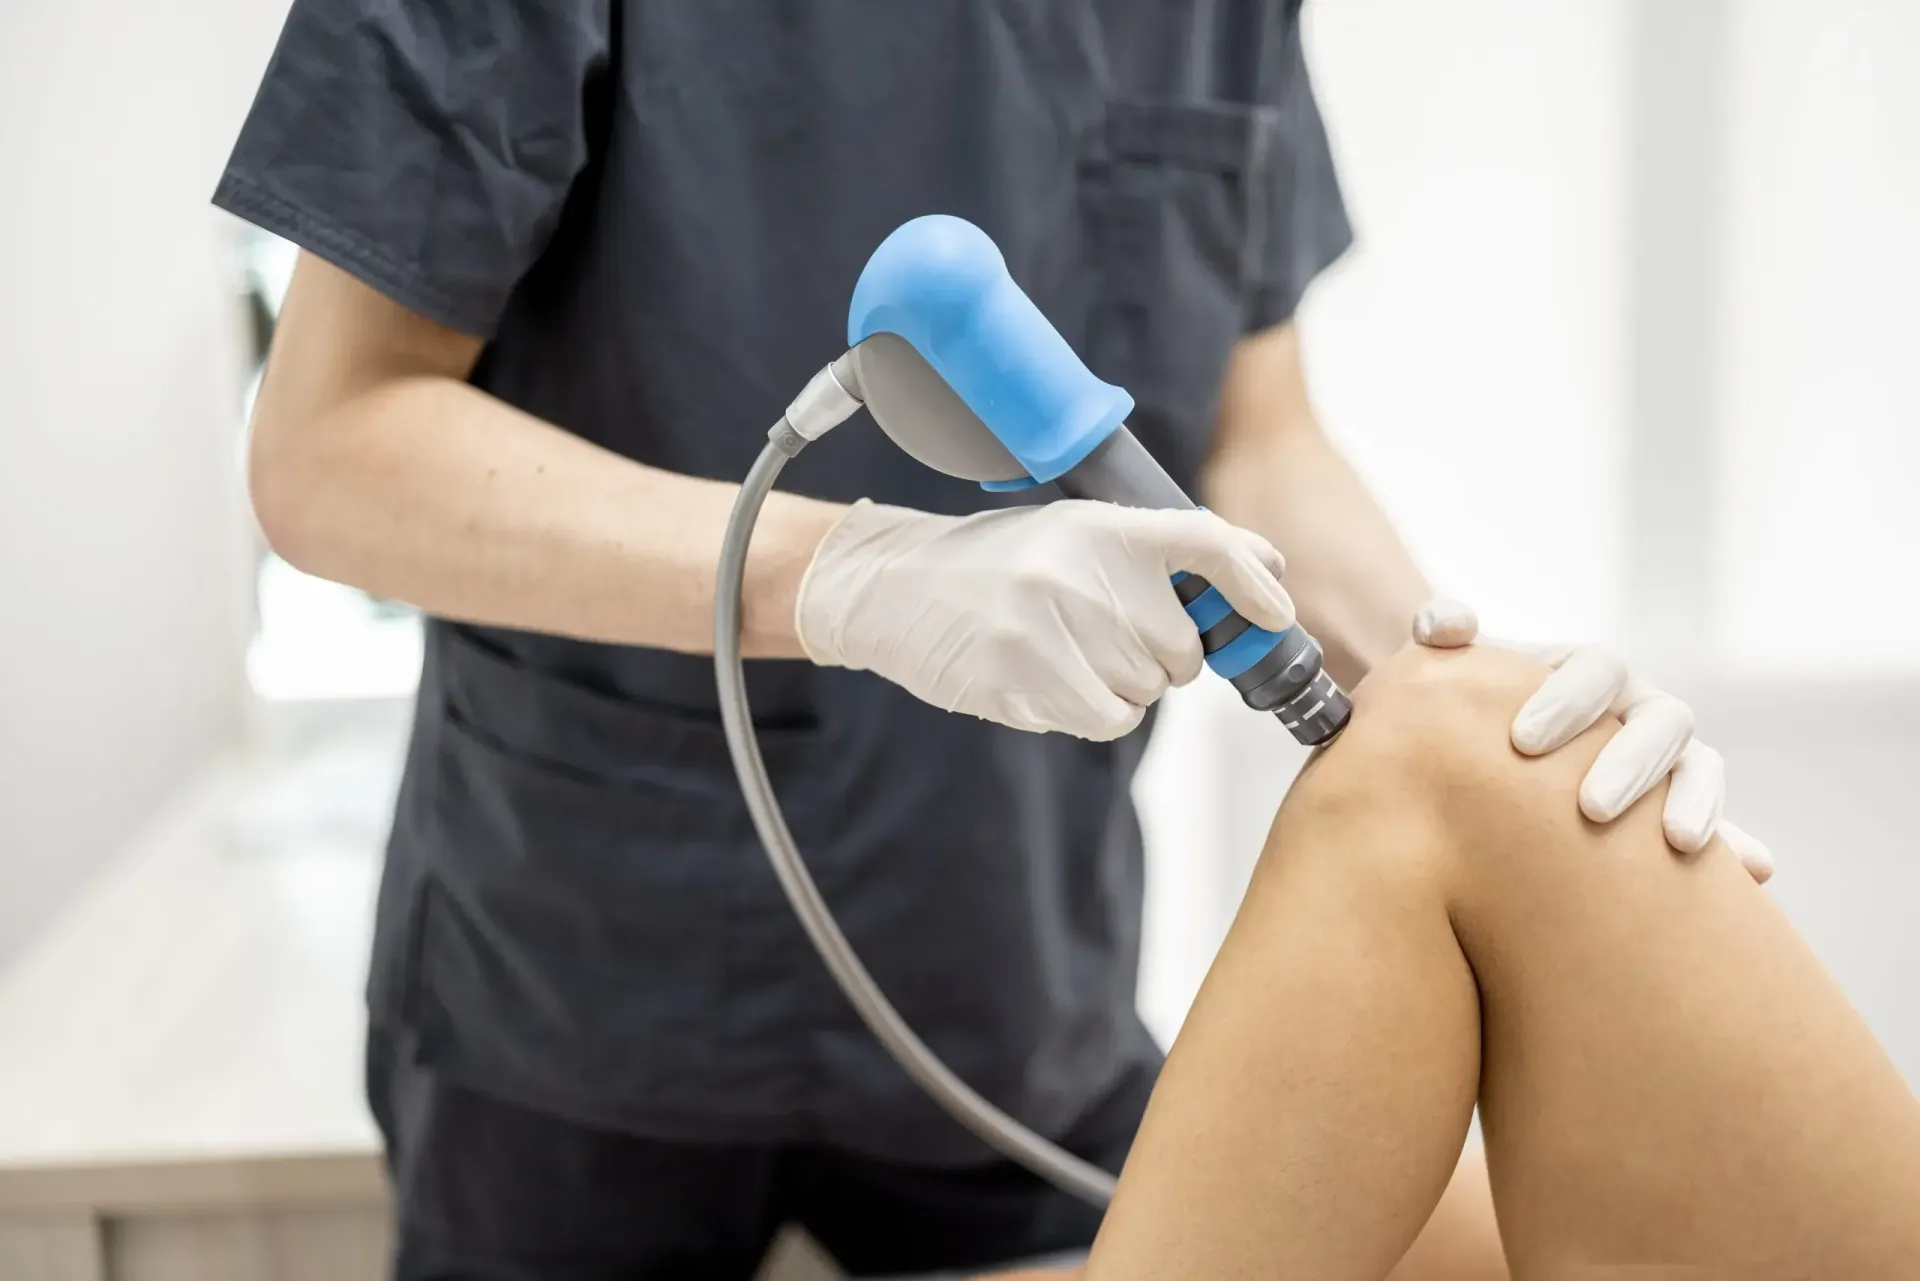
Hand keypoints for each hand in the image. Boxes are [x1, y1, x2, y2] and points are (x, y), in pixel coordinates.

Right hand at [797, 499, 1293, 740]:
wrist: (892, 586)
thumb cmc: (994, 562)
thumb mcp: (1075, 533)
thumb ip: (1163, 549)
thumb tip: (1266, 563)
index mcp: (1100, 526)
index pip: (1204, 542)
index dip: (1253, 580)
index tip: (1277, 612)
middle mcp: (1081, 573)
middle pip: (1181, 648)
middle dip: (1158, 655)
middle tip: (1103, 633)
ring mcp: (1050, 629)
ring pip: (1146, 691)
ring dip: (1121, 685)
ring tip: (1064, 651)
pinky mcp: (1024, 681)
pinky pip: (1108, 719)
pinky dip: (1094, 711)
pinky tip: (1052, 681)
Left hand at [1412, 598, 1773, 882]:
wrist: (1491, 761)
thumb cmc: (1473, 714)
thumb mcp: (1455, 673)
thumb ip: (1442, 632)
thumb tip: (1445, 624)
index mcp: (1590, 672)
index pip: (1596, 669)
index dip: (1567, 699)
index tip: (1520, 741)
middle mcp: (1640, 711)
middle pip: (1661, 721)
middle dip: (1631, 762)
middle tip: (1590, 807)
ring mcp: (1671, 761)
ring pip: (1702, 768)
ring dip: (1698, 800)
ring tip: (1679, 841)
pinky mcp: (1683, 813)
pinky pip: (1727, 827)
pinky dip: (1743, 846)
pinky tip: (1759, 870)